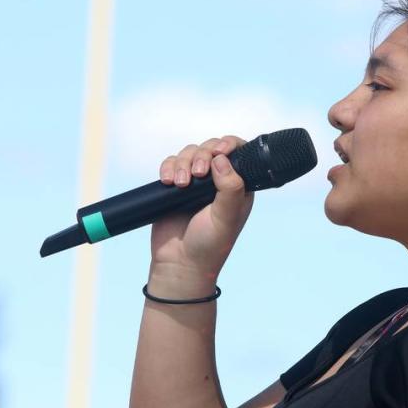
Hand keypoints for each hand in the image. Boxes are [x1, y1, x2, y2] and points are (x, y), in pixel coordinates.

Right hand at [150, 136, 253, 278]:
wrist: (180, 263)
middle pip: (211, 148)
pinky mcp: (174, 186)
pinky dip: (168, 168)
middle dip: (202, 155)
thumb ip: (230, 189)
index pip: (239, 154)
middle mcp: (218, 181)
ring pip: (189, 153)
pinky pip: (171, 164)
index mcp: (238, 186)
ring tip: (180, 185)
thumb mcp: (226, 218)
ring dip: (183, 163)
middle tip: (197, 175)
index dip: (229, 145)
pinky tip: (168, 182)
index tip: (220, 150)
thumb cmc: (210, 245)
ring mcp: (196, 183)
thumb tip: (222, 159)